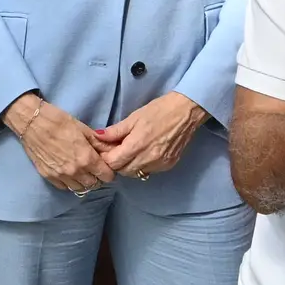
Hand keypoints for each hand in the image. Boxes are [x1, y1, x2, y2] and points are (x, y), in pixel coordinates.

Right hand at [6, 94, 109, 193]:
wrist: (32, 122)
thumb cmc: (58, 120)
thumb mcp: (82, 128)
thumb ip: (97, 143)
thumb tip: (110, 150)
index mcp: (86, 158)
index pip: (106, 176)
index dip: (109, 171)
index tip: (106, 166)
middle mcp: (75, 171)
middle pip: (94, 185)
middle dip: (97, 178)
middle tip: (94, 168)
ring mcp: (60, 176)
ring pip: (79, 188)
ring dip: (83, 182)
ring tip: (81, 172)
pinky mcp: (48, 176)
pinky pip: (64, 187)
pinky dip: (69, 182)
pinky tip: (68, 173)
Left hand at [91, 91, 210, 182]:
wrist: (186, 112)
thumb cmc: (159, 110)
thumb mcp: (134, 118)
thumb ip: (115, 131)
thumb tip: (97, 137)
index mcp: (137, 145)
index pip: (113, 163)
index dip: (105, 158)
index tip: (104, 150)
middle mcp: (148, 158)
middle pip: (123, 171)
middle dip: (115, 163)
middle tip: (114, 151)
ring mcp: (160, 164)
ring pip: (136, 173)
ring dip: (128, 166)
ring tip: (128, 152)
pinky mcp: (169, 165)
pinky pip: (149, 171)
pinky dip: (141, 166)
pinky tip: (142, 154)